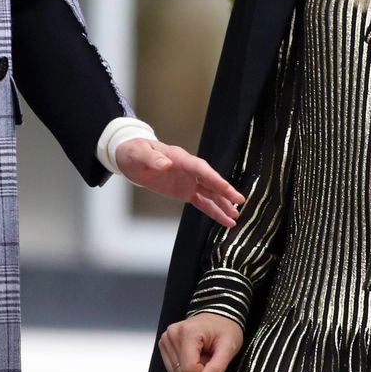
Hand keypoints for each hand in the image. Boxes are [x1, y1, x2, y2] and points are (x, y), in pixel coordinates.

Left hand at [113, 136, 244, 227]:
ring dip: (222, 204)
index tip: (226, 188)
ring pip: (210, 193)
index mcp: (180, 158)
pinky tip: (224, 220)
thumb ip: (152, 158)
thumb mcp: (139, 154)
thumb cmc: (134, 152)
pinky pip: (202, 202)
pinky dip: (213, 211)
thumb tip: (165, 164)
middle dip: (225, 192)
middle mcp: (188, 169)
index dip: (214, 179)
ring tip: (235, 217)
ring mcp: (189, 181)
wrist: (131, 158)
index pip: (201, 169)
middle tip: (239, 201)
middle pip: (210, 181)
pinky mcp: (185, 191)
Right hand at [159, 312, 243, 371]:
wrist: (220, 316)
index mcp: (187, 332)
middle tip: (209, 355)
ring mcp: (166, 338)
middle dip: (198, 369)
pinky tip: (194, 353)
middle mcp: (172, 333)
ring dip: (191, 368)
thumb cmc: (226, 328)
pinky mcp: (164, 343)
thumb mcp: (229, 349)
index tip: (213, 361)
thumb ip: (215, 371)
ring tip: (202, 352)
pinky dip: (184, 364)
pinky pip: (172, 367)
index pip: (188, 369)